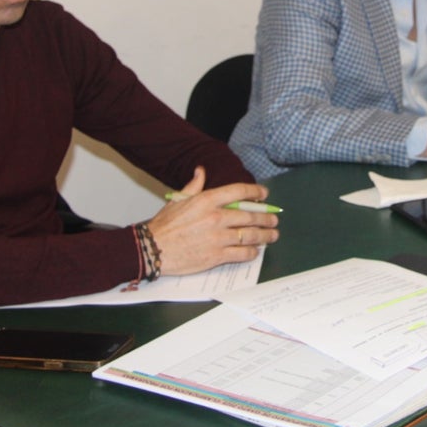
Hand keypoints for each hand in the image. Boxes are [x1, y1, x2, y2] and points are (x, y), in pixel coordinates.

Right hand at [146, 167, 279, 275]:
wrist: (152, 249)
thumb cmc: (164, 225)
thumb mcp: (178, 200)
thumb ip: (193, 185)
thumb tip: (201, 171)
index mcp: (206, 200)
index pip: (238, 192)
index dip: (255, 192)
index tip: (264, 194)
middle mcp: (215, 217)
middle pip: (249, 216)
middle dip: (265, 218)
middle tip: (273, 219)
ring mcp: (217, 238)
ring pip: (250, 235)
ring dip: (265, 235)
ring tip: (272, 235)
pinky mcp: (216, 256)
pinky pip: (241, 253)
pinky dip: (251, 252)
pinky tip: (255, 250)